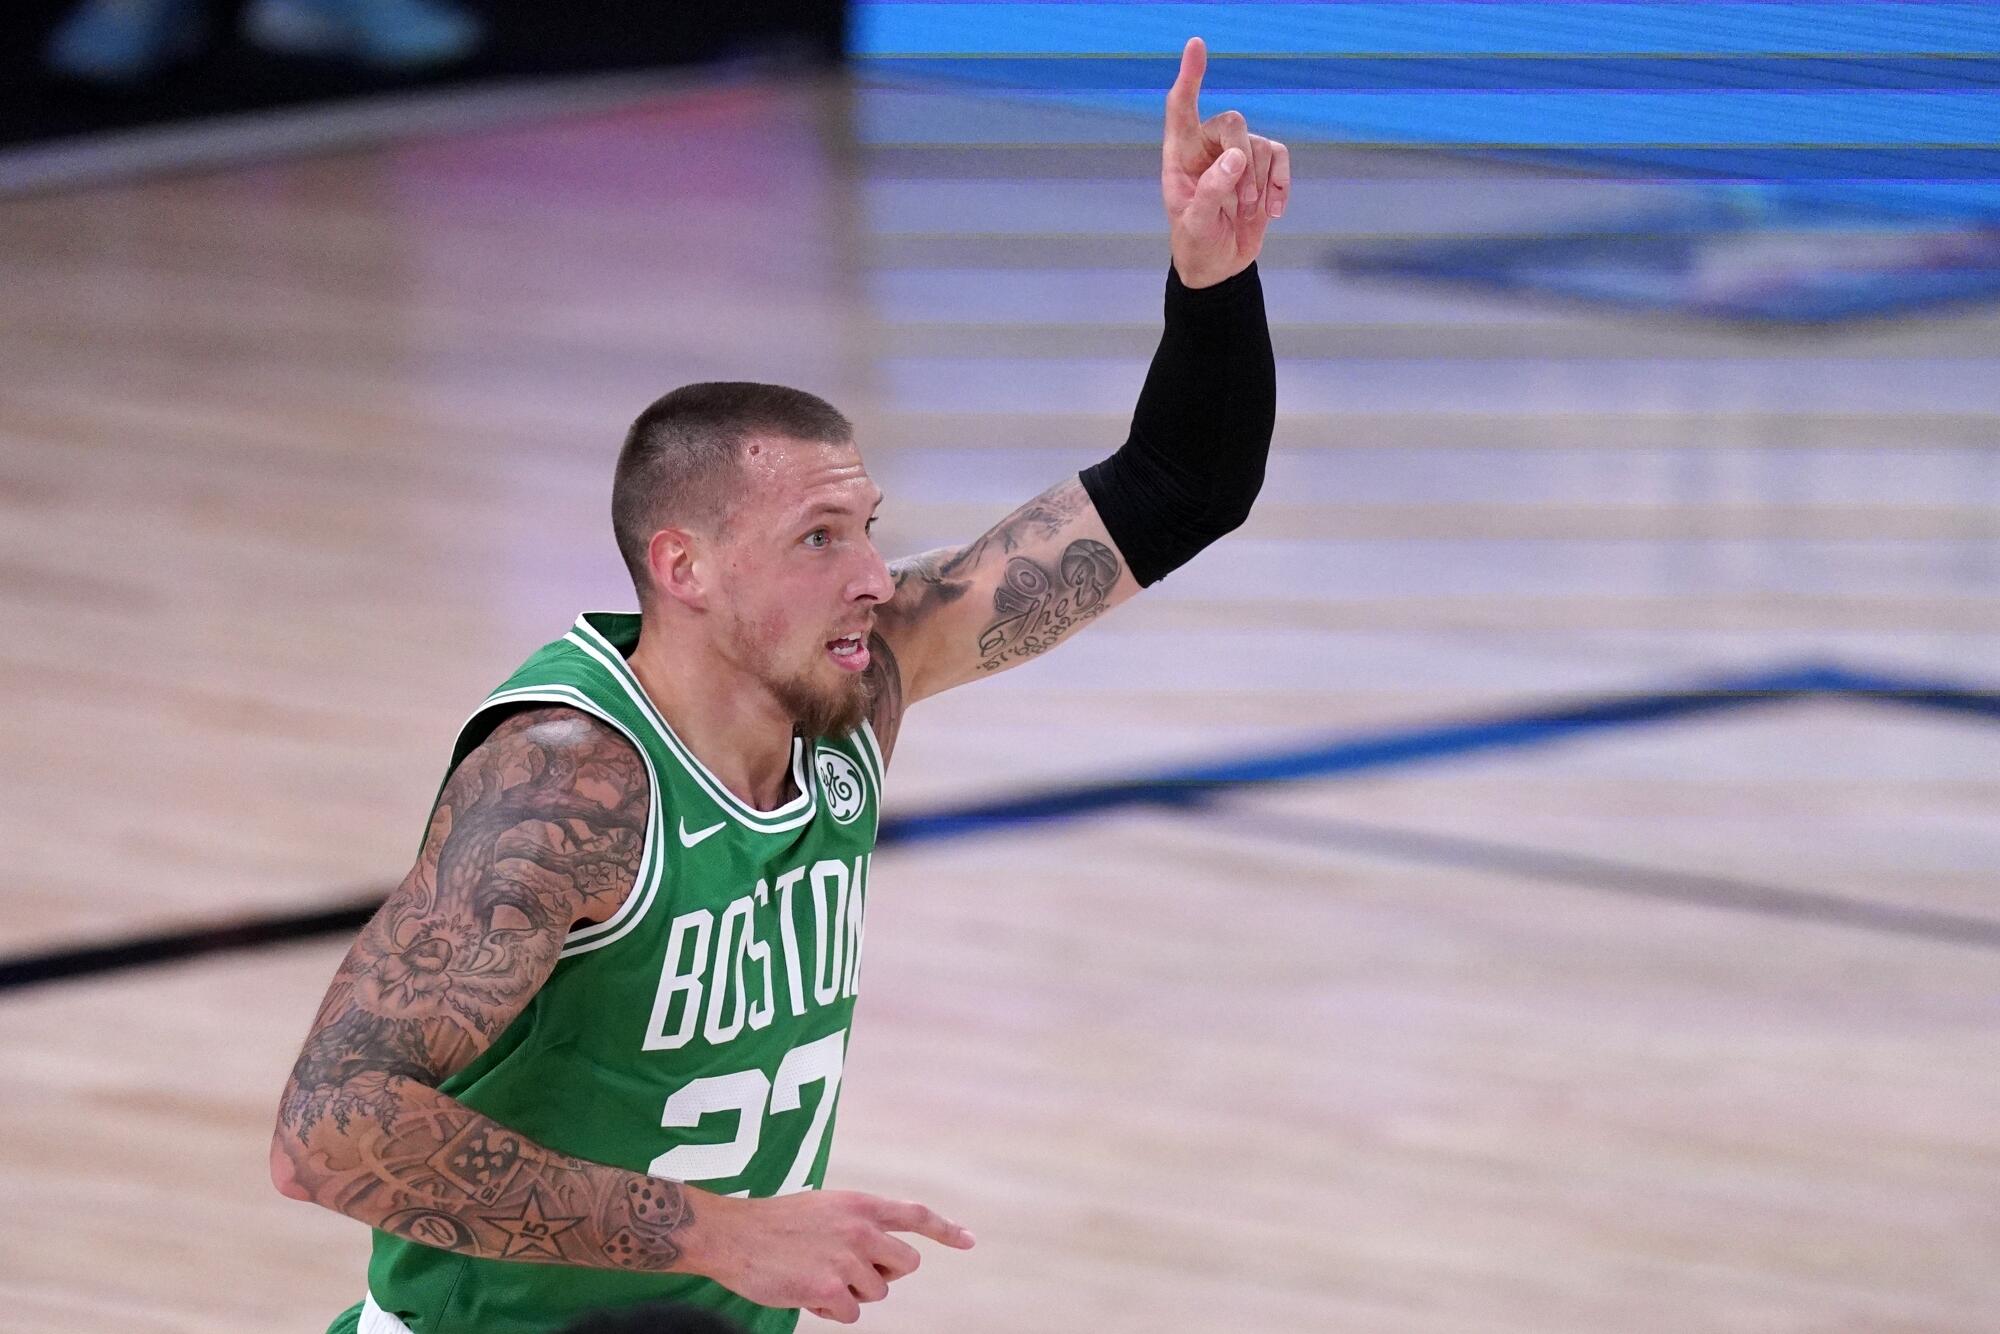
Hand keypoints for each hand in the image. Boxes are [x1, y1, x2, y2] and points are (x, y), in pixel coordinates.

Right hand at [688, 1188, 974, 1324]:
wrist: (733, 1236)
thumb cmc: (776, 1224)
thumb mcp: (826, 1208)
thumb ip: (859, 1224)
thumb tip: (885, 1255)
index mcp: (860, 1204)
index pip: (916, 1215)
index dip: (946, 1230)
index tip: (970, 1242)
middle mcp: (861, 1229)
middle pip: (906, 1265)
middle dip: (885, 1273)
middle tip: (851, 1270)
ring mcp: (847, 1260)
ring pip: (877, 1292)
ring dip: (852, 1293)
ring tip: (817, 1275)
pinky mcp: (829, 1290)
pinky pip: (851, 1314)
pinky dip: (831, 1311)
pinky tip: (806, 1292)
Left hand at [1161, 36, 1290, 288]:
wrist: (1220, 267)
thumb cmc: (1196, 244)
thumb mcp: (1196, 225)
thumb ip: (1211, 191)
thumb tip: (1236, 157)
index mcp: (1180, 156)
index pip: (1181, 107)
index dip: (1189, 76)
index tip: (1196, 44)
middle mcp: (1208, 148)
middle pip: (1233, 122)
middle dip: (1243, 160)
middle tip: (1240, 202)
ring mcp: (1237, 155)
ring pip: (1260, 143)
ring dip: (1259, 182)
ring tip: (1247, 213)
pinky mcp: (1261, 168)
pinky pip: (1280, 157)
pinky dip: (1281, 183)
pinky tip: (1274, 210)